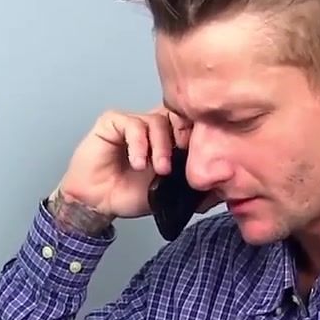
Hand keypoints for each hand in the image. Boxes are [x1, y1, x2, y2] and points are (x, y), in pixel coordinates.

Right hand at [54, 108, 189, 222]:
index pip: (189, 124)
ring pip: (157, 120)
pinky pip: (131, 124)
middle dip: (183, 137)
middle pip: (176, 116)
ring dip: (162, 147)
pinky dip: (139, 144)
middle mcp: (150, 127)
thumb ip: (192, 180)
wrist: (98, 203)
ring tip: (160, 170)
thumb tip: (221, 181)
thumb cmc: (128, 195)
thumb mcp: (170, 190)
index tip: (202, 157)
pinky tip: (138, 163)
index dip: (197, 136)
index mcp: (167, 138)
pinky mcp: (111, 122)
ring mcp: (131, 122)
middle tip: (183, 160)